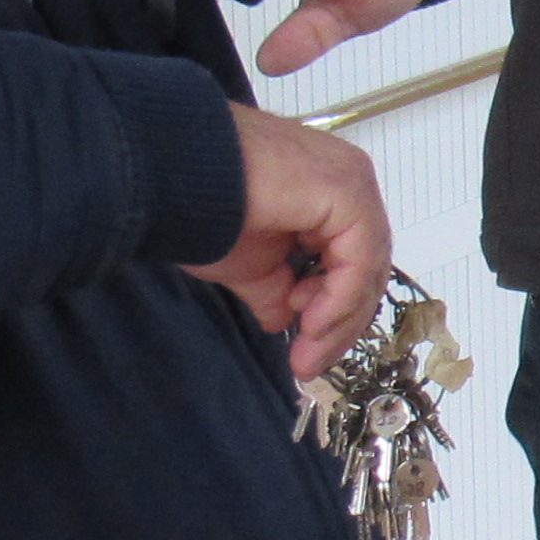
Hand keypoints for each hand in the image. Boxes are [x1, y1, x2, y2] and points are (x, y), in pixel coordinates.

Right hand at [185, 105, 392, 376]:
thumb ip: (277, 292)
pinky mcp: (347, 193)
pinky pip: (358, 261)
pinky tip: (310, 325)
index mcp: (329, 191)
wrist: (172, 176)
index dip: (334, 313)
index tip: (307, 352)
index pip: (353, 261)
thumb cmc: (202, 205)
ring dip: (337, 321)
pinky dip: (338, 301)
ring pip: (366, 268)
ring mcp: (351, 183)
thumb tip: (285, 322)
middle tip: (310, 363)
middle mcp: (348, 180)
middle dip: (338, 324)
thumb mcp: (250, 265)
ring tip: (307, 354)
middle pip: (365, 267)